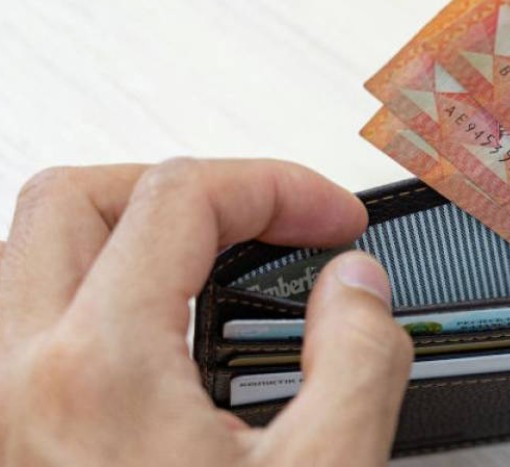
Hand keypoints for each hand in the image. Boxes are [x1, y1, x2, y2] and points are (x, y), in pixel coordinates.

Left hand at [0, 159, 413, 465]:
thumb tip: (356, 289)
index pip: (180, 196)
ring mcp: (6, 410)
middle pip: (75, 197)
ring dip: (126, 232)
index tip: (332, 220)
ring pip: (33, 253)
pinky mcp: (15, 440)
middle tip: (264, 223)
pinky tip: (160, 330)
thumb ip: (357, 363)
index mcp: (100, 370)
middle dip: (188, 188)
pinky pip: (30, 320)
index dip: (279, 186)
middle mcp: (23, 378)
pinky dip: (97, 293)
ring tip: (210, 259)